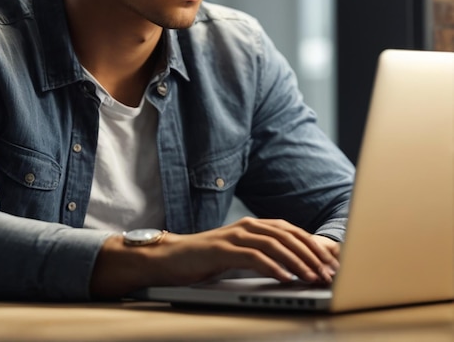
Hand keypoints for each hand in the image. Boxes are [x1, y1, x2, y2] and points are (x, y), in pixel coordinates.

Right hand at [90, 217, 340, 298]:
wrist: (172, 258)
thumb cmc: (208, 259)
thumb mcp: (241, 255)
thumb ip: (264, 255)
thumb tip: (296, 267)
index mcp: (254, 226)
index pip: (291, 231)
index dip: (314, 245)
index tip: (332, 262)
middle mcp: (247, 226)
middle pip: (287, 235)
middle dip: (311, 254)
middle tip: (329, 273)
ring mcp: (234, 236)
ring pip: (274, 244)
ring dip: (297, 261)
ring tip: (313, 277)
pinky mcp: (222, 249)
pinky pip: (252, 256)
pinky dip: (272, 267)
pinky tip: (285, 278)